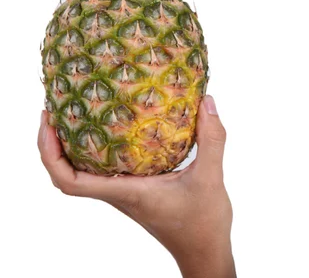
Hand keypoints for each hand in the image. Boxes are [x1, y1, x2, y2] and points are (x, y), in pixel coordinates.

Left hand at [37, 95, 235, 277]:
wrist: (204, 252)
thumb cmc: (203, 224)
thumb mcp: (210, 178)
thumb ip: (211, 140)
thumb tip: (207, 102)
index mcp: (126, 192)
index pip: (71, 181)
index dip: (50, 153)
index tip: (49, 124)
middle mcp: (119, 193)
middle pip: (68, 173)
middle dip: (54, 143)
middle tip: (57, 110)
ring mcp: (126, 194)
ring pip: (85, 172)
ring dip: (73, 146)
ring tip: (79, 113)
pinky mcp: (136, 192)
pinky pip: (106, 170)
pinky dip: (99, 151)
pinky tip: (116, 130)